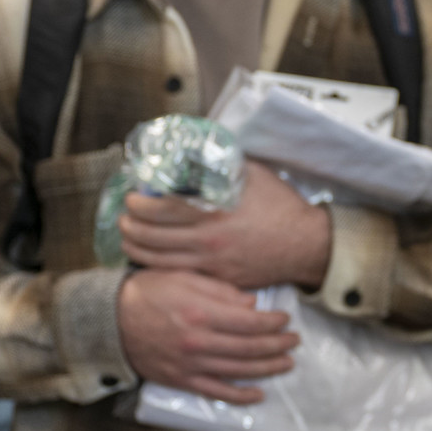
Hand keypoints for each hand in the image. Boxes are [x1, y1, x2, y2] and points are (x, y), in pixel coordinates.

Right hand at [117, 268, 299, 403]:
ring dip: (267, 369)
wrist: (109, 320)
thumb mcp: (184, 277)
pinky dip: (239, 396)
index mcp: (200, 313)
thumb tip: (252, 303)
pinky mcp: (180, 380)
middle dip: (277, 345)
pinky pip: (216, 392)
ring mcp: (189, 365)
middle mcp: (197, 342)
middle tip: (294, 340)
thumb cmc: (148, 292)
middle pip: (249, 348)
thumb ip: (220, 290)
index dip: (273, 322)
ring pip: (238, 371)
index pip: (249, 322)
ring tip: (286, 363)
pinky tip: (258, 394)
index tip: (285, 319)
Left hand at [119, 160, 331, 291]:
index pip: (159, 209)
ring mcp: (210, 263)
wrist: (306, 244)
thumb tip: (198, 152)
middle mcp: (207, 241)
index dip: (138, 203)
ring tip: (129, 237)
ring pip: (156, 260)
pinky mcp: (216, 278)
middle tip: (126, 216)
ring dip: (135, 247)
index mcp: (213, 212)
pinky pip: (177, 273)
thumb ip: (223, 165)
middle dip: (129, 225)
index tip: (133, 197)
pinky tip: (153, 256)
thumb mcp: (253, 175)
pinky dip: (158, 265)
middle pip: (149, 237)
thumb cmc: (281, 207)